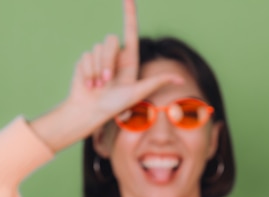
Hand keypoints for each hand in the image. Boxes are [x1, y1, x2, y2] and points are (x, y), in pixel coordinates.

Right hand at [31, 0, 182, 151]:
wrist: (91, 112)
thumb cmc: (115, 105)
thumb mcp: (138, 93)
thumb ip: (157, 81)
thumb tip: (182, 80)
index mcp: (129, 59)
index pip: (130, 30)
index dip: (129, 12)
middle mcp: (114, 55)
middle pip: (111, 41)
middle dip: (107, 62)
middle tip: (106, 82)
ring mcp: (99, 57)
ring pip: (98, 49)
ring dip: (97, 70)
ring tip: (97, 87)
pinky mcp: (86, 60)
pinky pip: (86, 57)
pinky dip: (88, 73)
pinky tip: (89, 85)